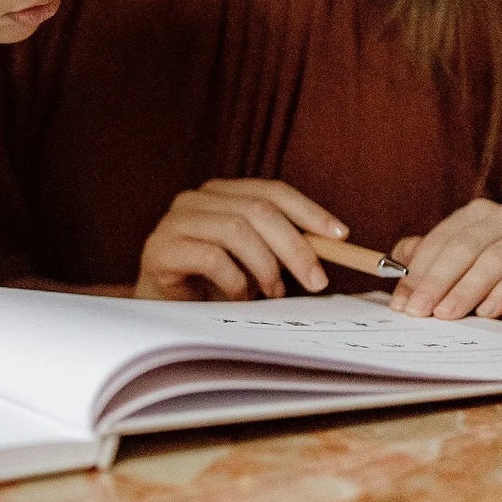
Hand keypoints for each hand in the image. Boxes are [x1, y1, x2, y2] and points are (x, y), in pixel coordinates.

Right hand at [136, 180, 348, 301]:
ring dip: (265, 267)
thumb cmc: (213, 283)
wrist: (163, 310)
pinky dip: (235, 280)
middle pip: (257, 210)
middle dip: (295, 247)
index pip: (272, 191)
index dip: (309, 211)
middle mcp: (196, 198)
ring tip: (274, 294)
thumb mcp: (255, 259)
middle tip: (316, 280)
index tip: (341, 236)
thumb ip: (284, 246)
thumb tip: (334, 245)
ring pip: (235, 230)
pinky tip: (240, 298)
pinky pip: (210, 258)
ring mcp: (175, 221)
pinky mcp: (161, 249)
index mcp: (221, 193)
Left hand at [388, 200, 501, 320]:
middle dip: (437, 281)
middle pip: (464, 247)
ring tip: (447, 315)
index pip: (441, 240)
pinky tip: (489, 311)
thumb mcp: (470, 272)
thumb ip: (435, 262)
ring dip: (467, 289)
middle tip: (418, 312)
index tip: (401, 303)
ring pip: (494, 258)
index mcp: (480, 215)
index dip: (418, 272)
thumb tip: (397, 260)